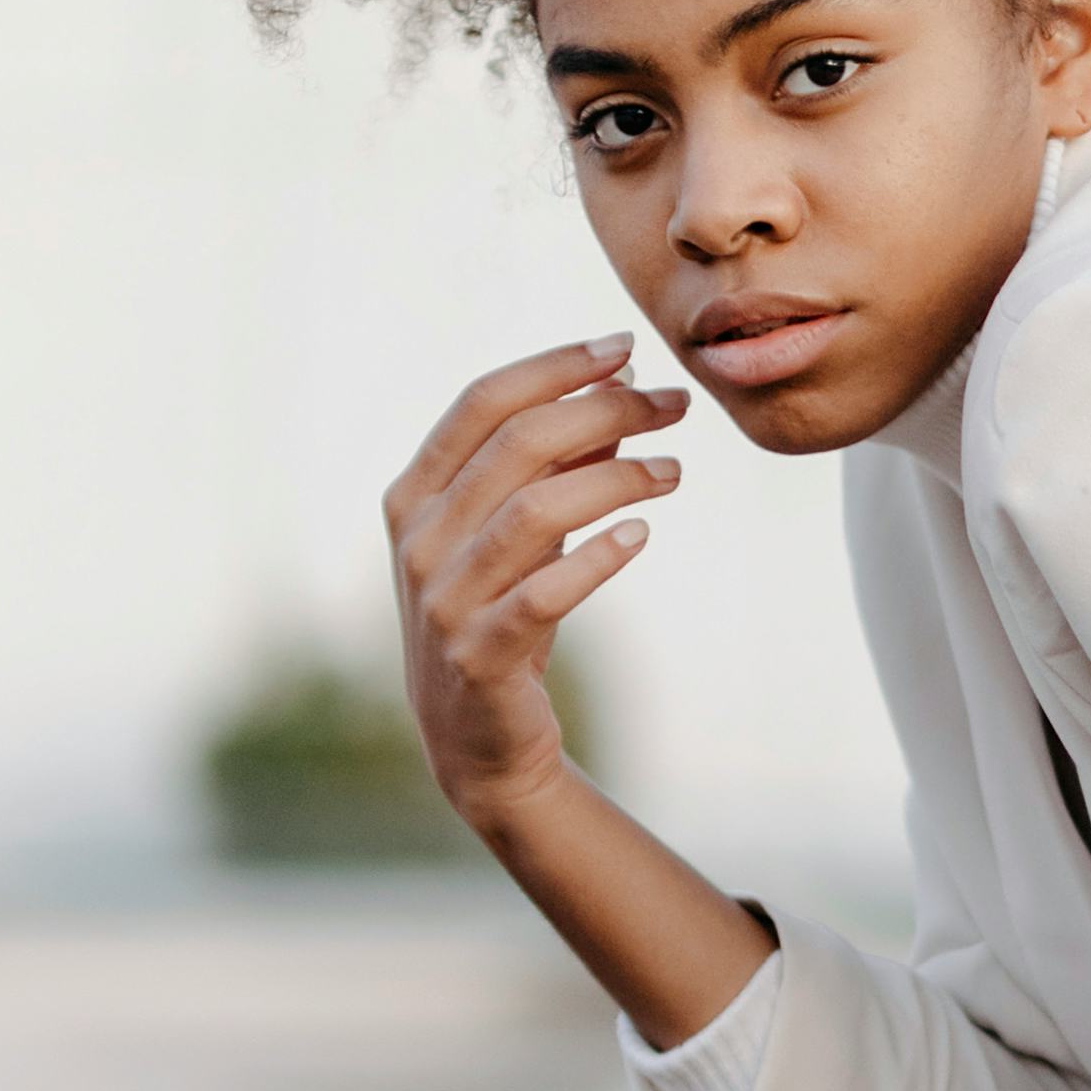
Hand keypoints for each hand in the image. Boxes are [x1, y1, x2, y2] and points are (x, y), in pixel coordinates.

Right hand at [385, 334, 690, 834]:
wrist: (477, 743)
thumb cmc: (501, 616)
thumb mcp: (522, 534)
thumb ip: (559, 463)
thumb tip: (623, 386)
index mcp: (415, 495)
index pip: (482, 402)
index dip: (555, 366)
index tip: (626, 347)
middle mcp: (418, 540)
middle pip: (515, 445)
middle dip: (603, 410)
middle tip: (674, 404)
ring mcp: (442, 600)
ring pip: (534, 511)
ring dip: (615, 477)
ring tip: (675, 470)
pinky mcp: (478, 654)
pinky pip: (544, 592)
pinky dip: (597, 557)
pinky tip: (641, 533)